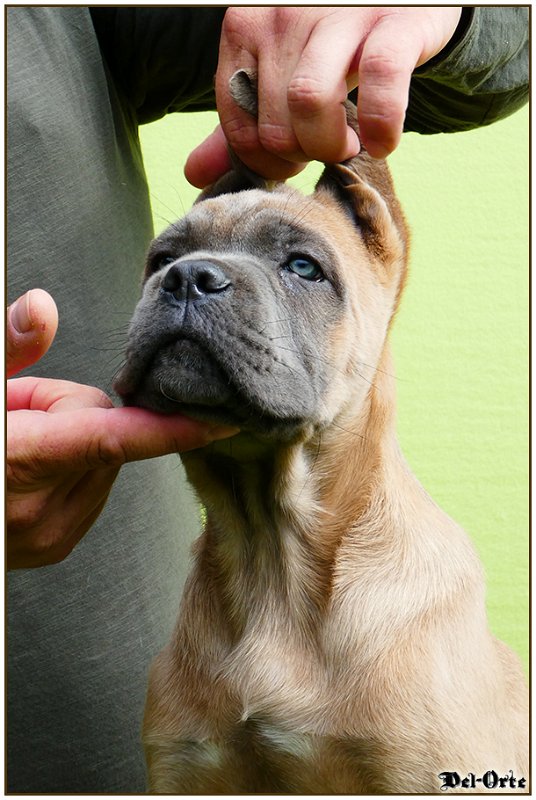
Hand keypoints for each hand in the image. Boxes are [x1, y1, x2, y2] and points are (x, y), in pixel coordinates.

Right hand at [7, 290, 236, 568]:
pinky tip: (24, 471)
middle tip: (16, 413)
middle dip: (70, 413)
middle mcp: (43, 510)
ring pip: (101, 462)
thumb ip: (5, 350)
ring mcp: (49, 537)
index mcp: (21, 461)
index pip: (116, 439)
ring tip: (15, 445)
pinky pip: (89, 489)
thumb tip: (43, 306)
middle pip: (104, 435)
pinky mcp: (54, 547)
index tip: (227, 420)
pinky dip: (69, 471)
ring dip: (70, 443)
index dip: (176, 428)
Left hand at [185, 6, 461, 185]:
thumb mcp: (276, 79)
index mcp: (245, 28)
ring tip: (350, 145)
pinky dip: (382, 126)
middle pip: (274, 126)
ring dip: (331, 146)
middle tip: (326, 149)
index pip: (237, 126)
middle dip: (302, 156)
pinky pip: (380, 80)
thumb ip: (239, 124)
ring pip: (310, 103)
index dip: (266, 161)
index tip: (295, 157)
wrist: (396, 3)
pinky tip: (382, 142)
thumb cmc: (329, 48)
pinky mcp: (392, 23)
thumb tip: (195, 175)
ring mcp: (338, 14)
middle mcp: (284, 14)